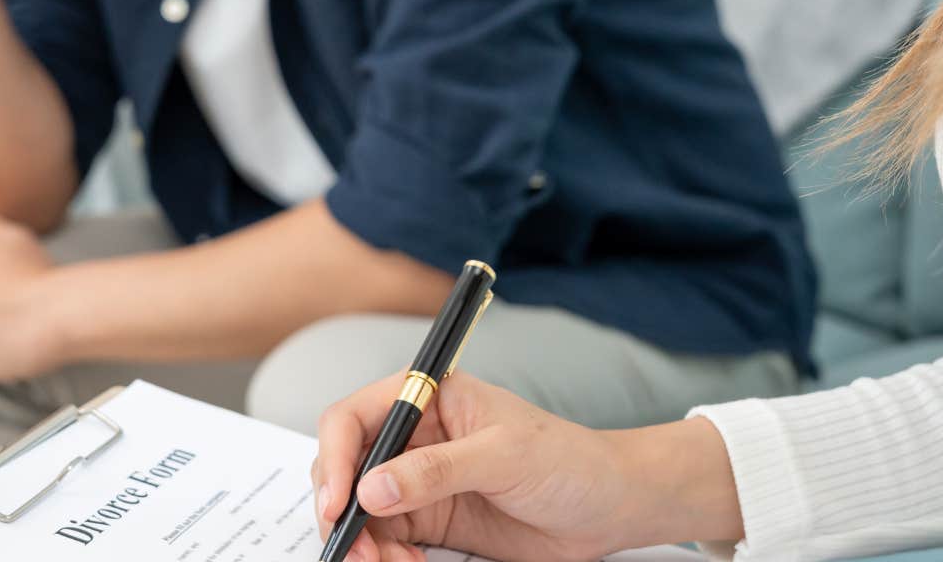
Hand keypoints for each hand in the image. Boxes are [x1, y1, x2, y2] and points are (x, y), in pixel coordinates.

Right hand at [311, 373, 743, 561]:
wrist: (609, 507)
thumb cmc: (568, 460)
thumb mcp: (504, 456)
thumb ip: (436, 471)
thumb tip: (370, 489)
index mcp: (428, 398)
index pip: (353, 418)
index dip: (333, 458)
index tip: (337, 502)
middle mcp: (414, 437)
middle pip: (344, 468)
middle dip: (341, 510)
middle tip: (359, 549)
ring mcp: (417, 481)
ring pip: (358, 511)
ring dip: (363, 542)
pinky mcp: (429, 521)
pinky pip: (385, 540)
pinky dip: (382, 558)